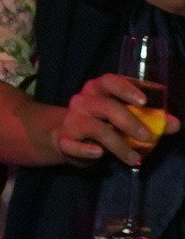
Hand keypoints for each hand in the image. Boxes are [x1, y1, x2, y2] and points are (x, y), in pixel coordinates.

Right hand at [54, 72, 172, 166]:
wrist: (68, 138)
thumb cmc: (103, 123)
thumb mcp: (126, 117)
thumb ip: (150, 119)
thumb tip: (175, 124)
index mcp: (97, 89)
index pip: (109, 81)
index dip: (126, 89)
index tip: (144, 101)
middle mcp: (82, 101)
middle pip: (105, 106)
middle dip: (129, 121)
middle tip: (146, 136)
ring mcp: (71, 120)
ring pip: (94, 128)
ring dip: (117, 144)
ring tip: (134, 157)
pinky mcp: (63, 140)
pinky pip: (73, 145)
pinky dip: (86, 150)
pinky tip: (99, 154)